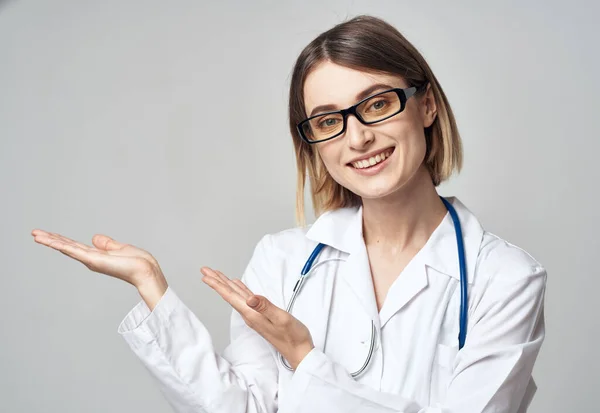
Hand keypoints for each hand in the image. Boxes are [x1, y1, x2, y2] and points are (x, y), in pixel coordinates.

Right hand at [31, 229, 167, 307]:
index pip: (75, 246)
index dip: (61, 239)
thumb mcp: (119, 248)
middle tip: (34, 232)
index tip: (48, 234)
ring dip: (50, 241)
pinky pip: (74, 250)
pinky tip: (49, 240)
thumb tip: (95, 238)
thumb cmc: (137, 262)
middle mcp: (91, 259)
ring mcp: (90, 260)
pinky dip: (61, 245)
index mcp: (97, 255)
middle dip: (50, 239)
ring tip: (35, 234)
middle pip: (66, 246)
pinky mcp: (93, 260)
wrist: (145, 270)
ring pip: (66, 248)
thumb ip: (106, 244)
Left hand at [201, 267, 313, 369]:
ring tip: (217, 276)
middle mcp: (250, 314)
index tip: (205, 275)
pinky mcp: (261, 315)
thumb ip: (266, 307)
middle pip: (229, 295)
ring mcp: (255, 315)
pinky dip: (239, 290)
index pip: (230, 296)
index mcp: (252, 314)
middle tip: (205, 270)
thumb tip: (249, 297)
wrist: (299, 351)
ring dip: (226, 285)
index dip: (217, 285)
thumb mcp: (281, 319)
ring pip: (236, 296)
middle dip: (216, 282)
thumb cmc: (292, 337)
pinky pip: (246, 299)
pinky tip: (237, 286)